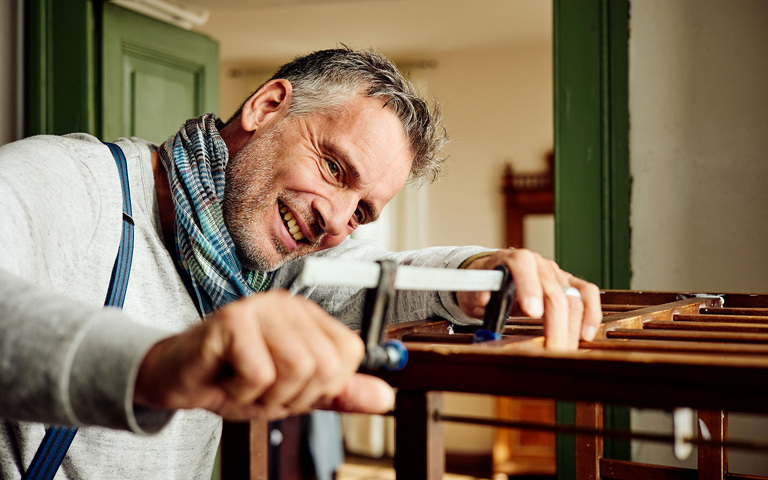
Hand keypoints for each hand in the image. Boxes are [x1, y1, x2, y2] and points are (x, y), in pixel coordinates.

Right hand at [133, 290, 393, 419]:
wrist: (177, 380)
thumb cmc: (233, 380)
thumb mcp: (295, 393)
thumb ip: (340, 393)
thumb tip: (386, 397)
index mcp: (309, 318)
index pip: (349, 353)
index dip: (323, 385)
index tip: (290, 386)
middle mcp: (288, 306)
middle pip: (325, 365)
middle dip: (294, 394)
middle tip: (263, 388)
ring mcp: (260, 308)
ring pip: (297, 369)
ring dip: (267, 396)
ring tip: (244, 384)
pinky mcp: (232, 320)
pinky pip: (259, 374)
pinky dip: (241, 393)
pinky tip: (225, 378)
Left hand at [456, 249, 601, 350]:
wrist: (490, 274)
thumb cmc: (483, 282)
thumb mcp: (473, 288)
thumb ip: (480, 294)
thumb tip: (485, 300)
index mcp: (513, 259)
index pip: (524, 266)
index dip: (530, 288)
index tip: (532, 312)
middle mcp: (538, 264)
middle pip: (554, 291)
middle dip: (556, 324)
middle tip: (551, 350)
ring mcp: (556, 274)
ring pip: (574, 296)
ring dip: (572, 327)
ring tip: (565, 349)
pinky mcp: (568, 284)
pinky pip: (587, 294)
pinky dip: (590, 314)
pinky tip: (584, 334)